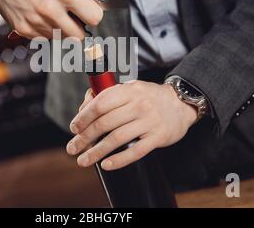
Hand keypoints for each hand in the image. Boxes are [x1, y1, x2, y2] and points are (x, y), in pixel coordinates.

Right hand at [0, 0, 112, 38]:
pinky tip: (41, 16)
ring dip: (63, 30)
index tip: (90, 11)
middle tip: (74, 16)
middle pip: (79, 36)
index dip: (94, 15)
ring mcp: (35, 22)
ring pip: (62, 39)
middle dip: (81, 28)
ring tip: (54, 12)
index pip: (93, 18)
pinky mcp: (23, 29)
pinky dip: (47, 31)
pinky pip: (45, 39)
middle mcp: (48, 9)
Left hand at [66, 81, 197, 170]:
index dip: (83, 118)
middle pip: (104, 123)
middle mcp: (138, 105)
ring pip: (116, 139)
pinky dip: (119, 160)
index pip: (100, 104)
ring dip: (96, 151)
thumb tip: (83, 109)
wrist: (181, 104)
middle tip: (72, 148)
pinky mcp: (158, 137)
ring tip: (83, 160)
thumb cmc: (149, 98)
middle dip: (84, 138)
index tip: (74, 128)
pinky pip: (135, 151)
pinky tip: (106, 164)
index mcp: (129, 91)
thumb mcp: (131, 89)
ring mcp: (149, 121)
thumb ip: (108, 96)